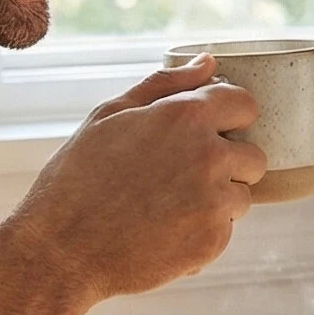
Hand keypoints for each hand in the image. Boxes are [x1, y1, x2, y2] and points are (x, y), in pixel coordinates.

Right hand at [0, 58, 268, 304]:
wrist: (59, 252)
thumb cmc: (77, 179)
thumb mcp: (109, 116)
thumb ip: (165, 84)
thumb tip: (209, 62)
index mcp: (186, 116)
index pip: (246, 105)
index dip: (229, 118)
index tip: (210, 132)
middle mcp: (209, 156)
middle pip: (254, 156)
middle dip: (227, 164)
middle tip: (180, 177)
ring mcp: (215, 202)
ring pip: (242, 196)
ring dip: (216, 201)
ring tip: (166, 207)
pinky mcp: (213, 242)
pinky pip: (224, 231)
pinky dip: (201, 233)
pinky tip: (161, 233)